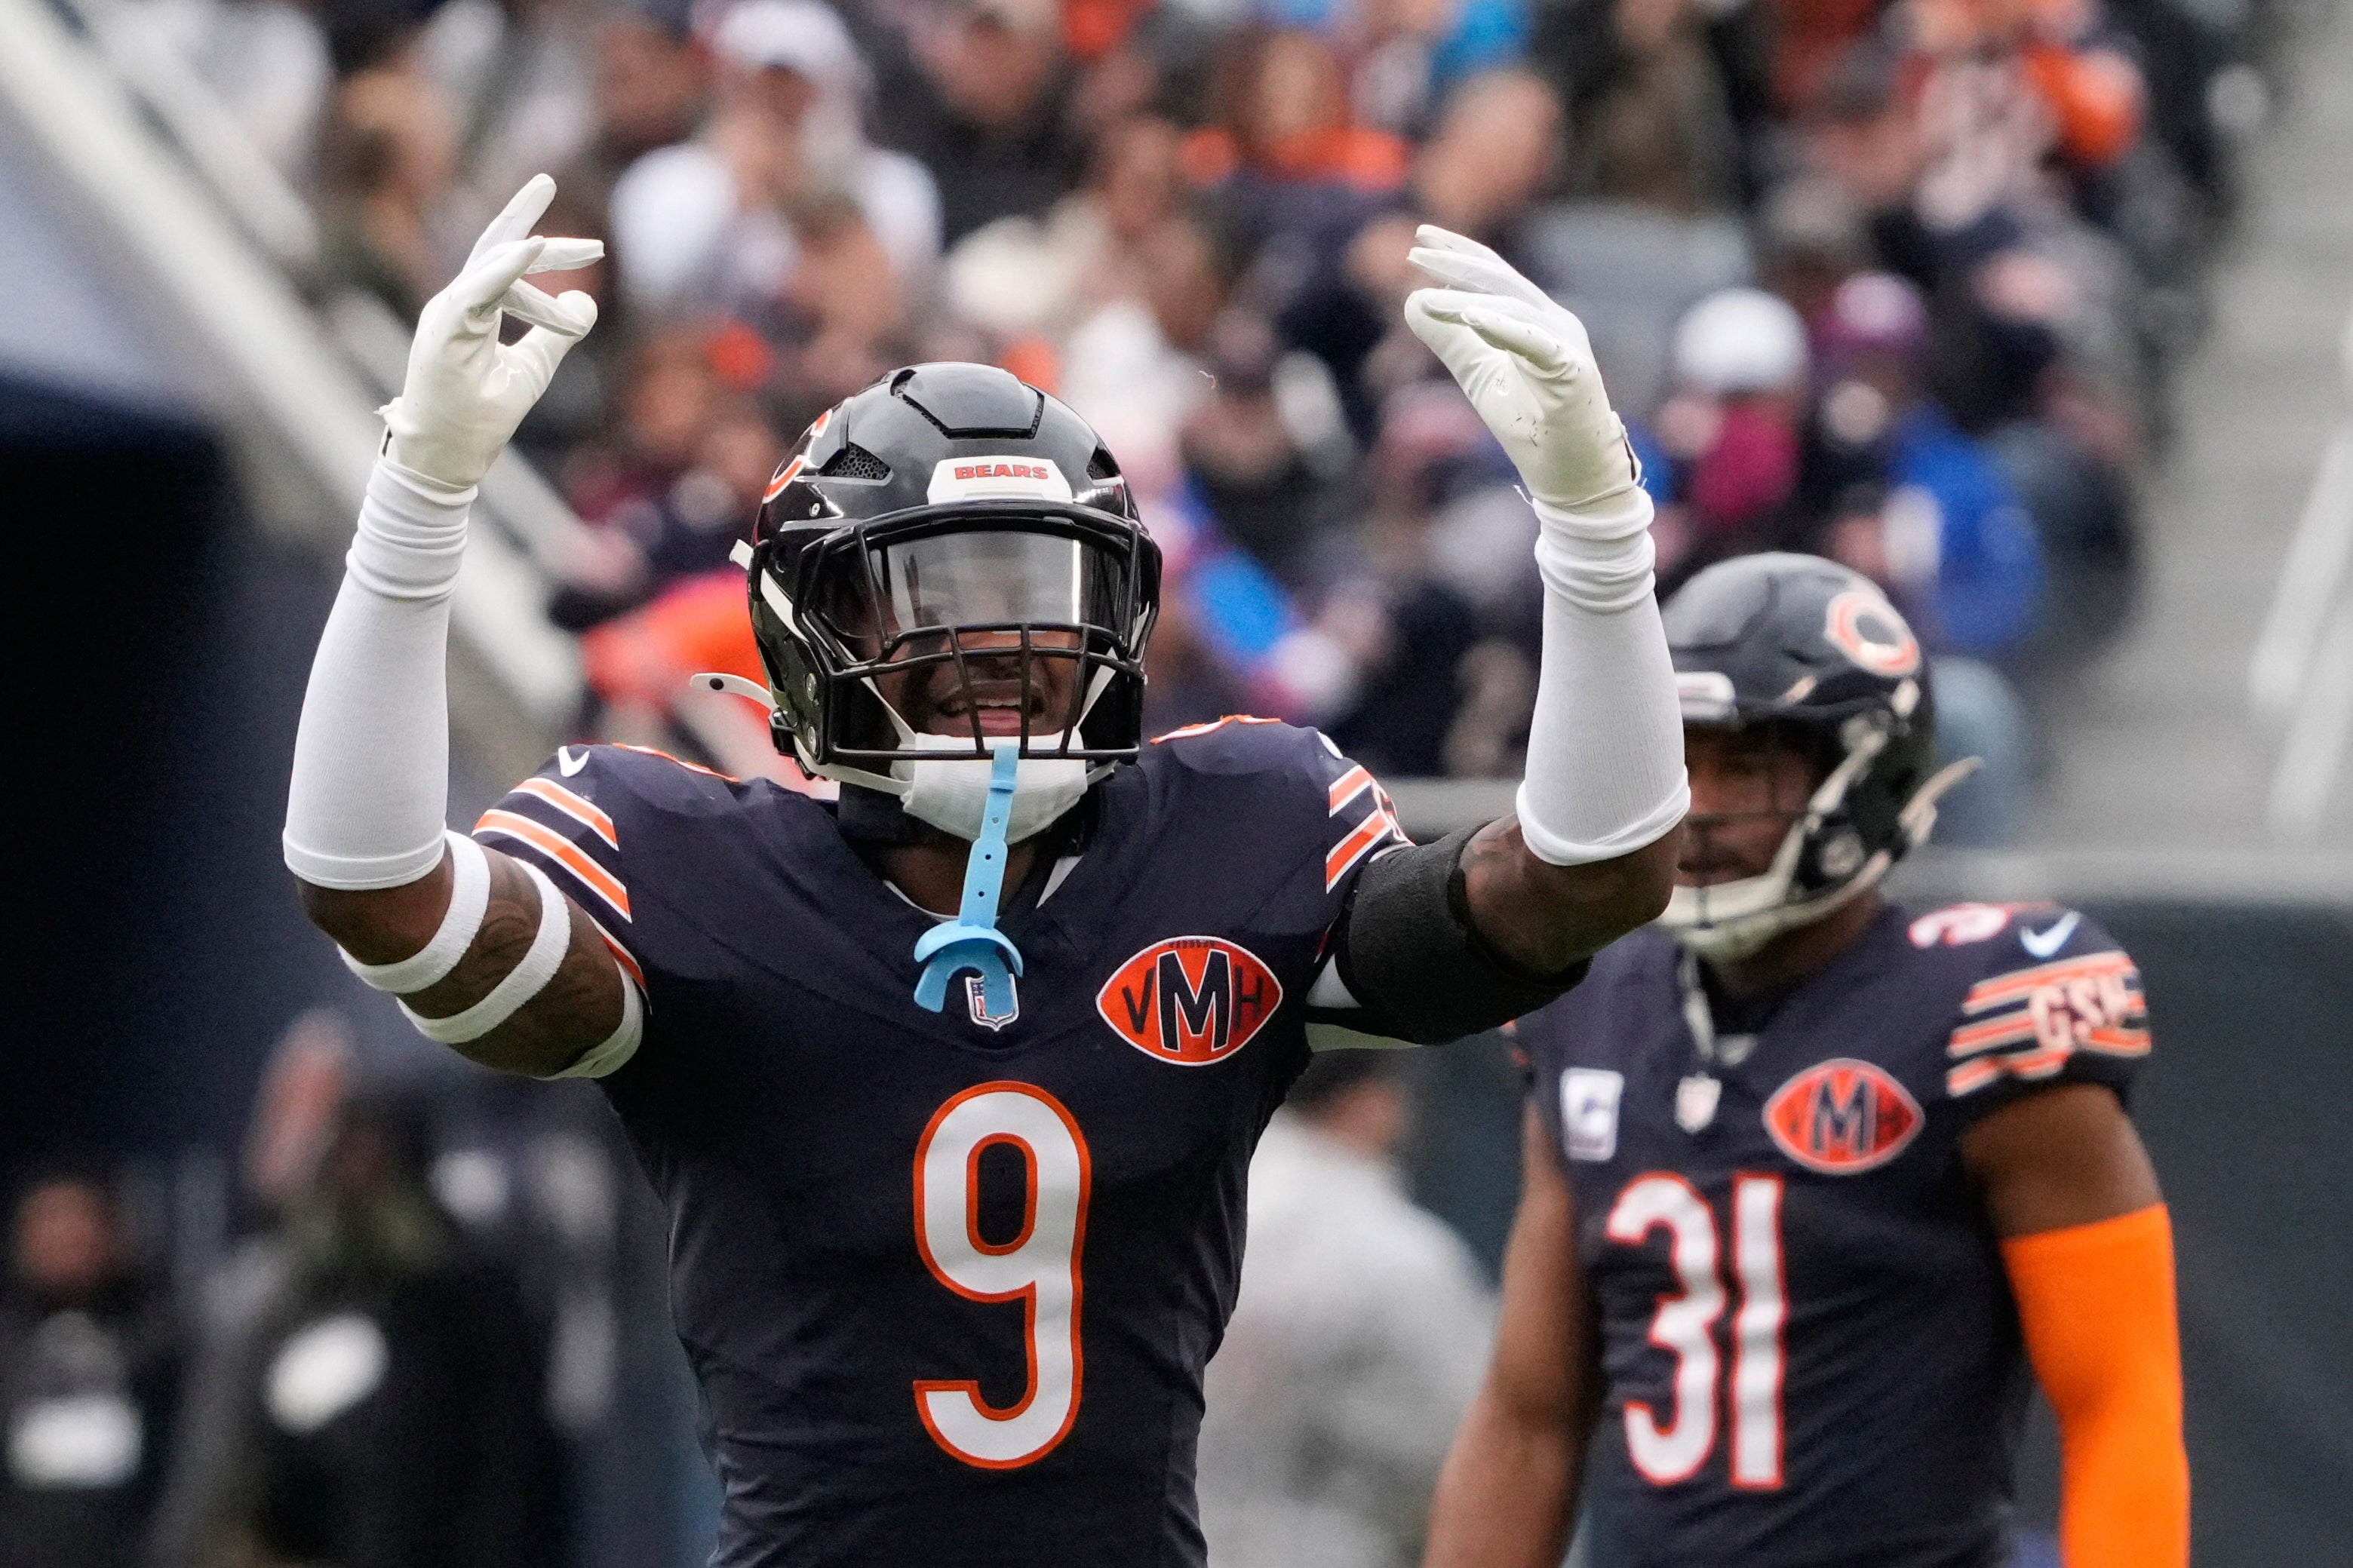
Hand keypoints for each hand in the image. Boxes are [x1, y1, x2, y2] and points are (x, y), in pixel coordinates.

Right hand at [382, 175, 602, 489]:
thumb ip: (556, 335)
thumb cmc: (480, 416)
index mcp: (474, 309)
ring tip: (583, 247)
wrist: (447, 458)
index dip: (552, 253)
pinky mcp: (444, 333)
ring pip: (488, 266)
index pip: (510, 264)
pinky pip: (475, 291)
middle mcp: (457, 304)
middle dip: (528, 219)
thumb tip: (589, 302)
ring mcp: (447, 316)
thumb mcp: (532, 369)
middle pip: (495, 249)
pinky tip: (530, 248)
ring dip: (530, 248)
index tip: (596, 250)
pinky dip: (503, 270)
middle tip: (554, 188)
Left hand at [1404, 226, 1638, 511]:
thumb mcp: (1479, 376)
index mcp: (1534, 319)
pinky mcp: (1573, 374)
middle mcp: (1553, 323)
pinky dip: (1504, 328)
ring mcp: (1566, 345)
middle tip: (1415, 248)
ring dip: (1466, 301)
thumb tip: (1410, 302)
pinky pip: (1536, 344)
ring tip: (1427, 297)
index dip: (1458, 255)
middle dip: (1457, 263)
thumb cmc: (1531, 427)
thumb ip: (1451, 341)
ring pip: (1512, 309)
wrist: (1571, 478)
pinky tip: (1472, 318)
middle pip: (1501, 281)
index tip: (1420, 240)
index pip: (1493, 276)